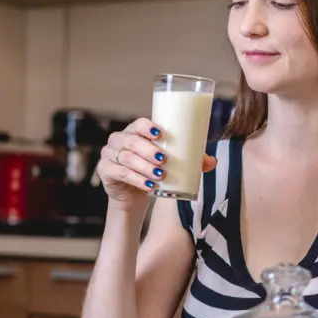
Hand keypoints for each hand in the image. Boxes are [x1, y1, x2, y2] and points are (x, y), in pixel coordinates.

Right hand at [97, 118, 216, 210]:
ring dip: (145, 167)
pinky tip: (149, 186)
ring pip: (127, 158)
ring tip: (160, 176)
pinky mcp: (105, 171)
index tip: (161, 134)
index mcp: (135, 132)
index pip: (139, 123)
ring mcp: (109, 154)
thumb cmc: (154, 171)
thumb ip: (192, 161)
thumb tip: (212, 161)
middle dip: (149, 151)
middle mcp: (120, 139)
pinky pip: (120, 173)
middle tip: (164, 161)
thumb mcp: (172, 164)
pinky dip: (136, 180)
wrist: (135, 194)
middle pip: (132, 141)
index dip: (148, 127)